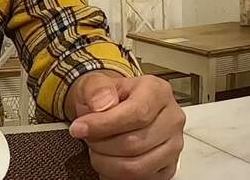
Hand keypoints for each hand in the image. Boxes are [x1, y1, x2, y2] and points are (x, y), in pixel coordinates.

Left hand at [68, 72, 184, 179]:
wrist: (112, 106)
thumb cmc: (107, 95)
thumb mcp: (96, 82)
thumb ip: (96, 89)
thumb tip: (101, 104)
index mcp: (157, 91)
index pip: (136, 113)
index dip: (104, 124)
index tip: (79, 128)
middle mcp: (171, 118)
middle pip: (135, 142)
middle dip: (101, 144)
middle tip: (87, 138)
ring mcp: (173, 144)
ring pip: (138, 166)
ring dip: (107, 162)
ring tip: (95, 150)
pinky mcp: (168, 166)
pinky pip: (141, 179)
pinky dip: (116, 175)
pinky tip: (106, 161)